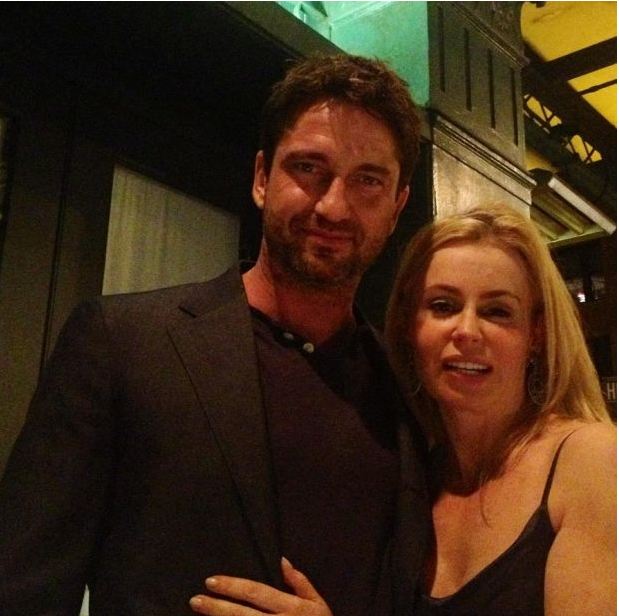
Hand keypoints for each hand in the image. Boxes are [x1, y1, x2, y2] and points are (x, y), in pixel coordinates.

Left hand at [189, 557, 332, 615]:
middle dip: (217, 607)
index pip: (257, 593)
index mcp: (292, 608)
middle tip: (195, 600)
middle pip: (243, 615)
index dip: (233, 587)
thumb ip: (301, 582)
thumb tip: (282, 560)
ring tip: (198, 615)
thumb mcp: (317, 604)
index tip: (210, 581)